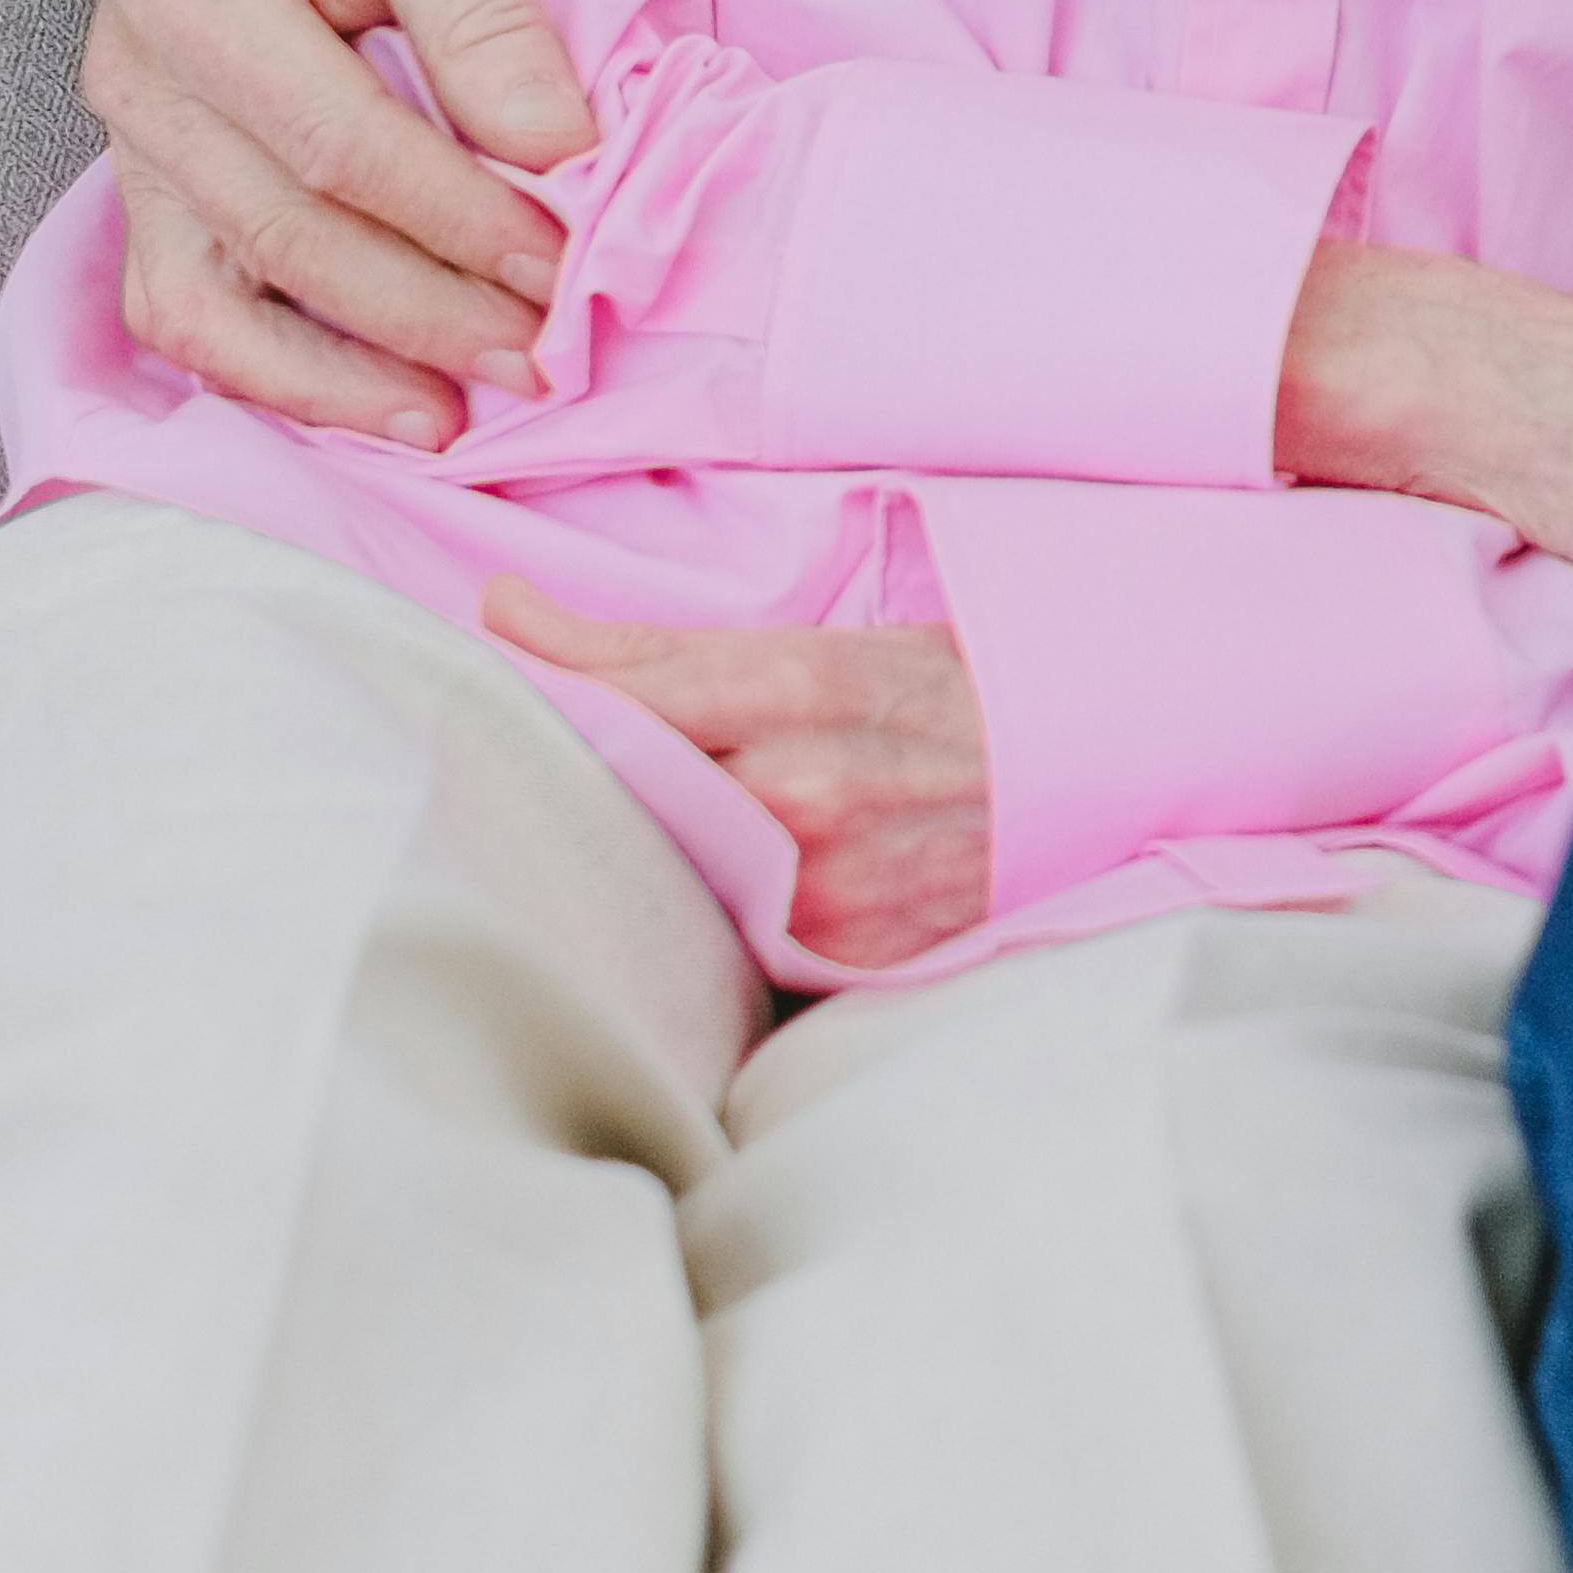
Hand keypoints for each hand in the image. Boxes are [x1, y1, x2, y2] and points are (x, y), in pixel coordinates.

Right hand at [90, 0, 600, 453]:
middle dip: (423, 312)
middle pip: (283, 238)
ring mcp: (133, 147)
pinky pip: (185, 311)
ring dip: (335, 381)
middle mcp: (138, 85)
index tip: (563, 258)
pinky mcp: (153, 185)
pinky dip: (270, 372)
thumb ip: (482, 8)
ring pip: (209, 308)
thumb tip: (558, 147)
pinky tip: (368, 396)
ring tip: (451, 419)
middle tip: (541, 356)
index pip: (336, 145)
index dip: (455, 214)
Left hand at [483, 585, 990, 968]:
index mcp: (792, 689)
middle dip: (568, 779)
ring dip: (624, 857)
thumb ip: (649, 646)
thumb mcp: (808, 643)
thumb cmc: (933, 692)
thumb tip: (503, 611)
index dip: (536, 686)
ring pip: (662, 882)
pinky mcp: (846, 961)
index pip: (613, 696)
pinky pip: (728, 948)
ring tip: (607, 833)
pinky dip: (696, 920)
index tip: (496, 663)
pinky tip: (688, 898)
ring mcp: (824, 890)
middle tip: (528, 767)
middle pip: (619, 798)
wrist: (1077, 769)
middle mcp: (801, 794)